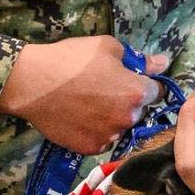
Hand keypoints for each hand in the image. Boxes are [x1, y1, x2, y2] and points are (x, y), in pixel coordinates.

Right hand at [0, 36, 168, 154]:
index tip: (131, 80)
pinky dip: (94, 130)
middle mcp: (127, 119)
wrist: (32, 82)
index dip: (145, 84)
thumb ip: (139, 59)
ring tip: (89, 104)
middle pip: (138, 112)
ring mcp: (109, 136)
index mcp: (136, 93)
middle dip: (128, 102)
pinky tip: (79, 117)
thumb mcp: (107, 47)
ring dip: (112, 118)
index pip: (157, 92)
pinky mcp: (89, 148)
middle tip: (105, 90)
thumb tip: (162, 63)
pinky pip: (100, 139)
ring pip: (119, 127)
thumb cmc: (71, 59)